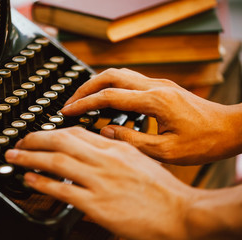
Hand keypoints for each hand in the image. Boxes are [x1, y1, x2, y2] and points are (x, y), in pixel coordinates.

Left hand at [5, 127, 190, 238]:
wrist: (182, 213)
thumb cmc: (163, 190)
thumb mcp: (140, 159)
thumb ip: (118, 148)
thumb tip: (100, 139)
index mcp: (116, 148)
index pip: (77, 132)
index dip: (53, 131)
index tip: (40, 135)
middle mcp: (106, 161)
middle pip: (61, 141)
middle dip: (35, 139)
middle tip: (18, 141)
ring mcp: (100, 182)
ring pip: (57, 162)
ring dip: (30, 157)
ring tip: (14, 156)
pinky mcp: (98, 204)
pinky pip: (63, 190)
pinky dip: (43, 182)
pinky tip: (29, 178)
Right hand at [61, 68, 241, 164]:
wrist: (230, 129)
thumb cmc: (204, 142)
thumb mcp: (166, 151)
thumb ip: (131, 141)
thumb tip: (104, 132)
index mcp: (155, 101)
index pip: (109, 96)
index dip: (84, 103)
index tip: (68, 110)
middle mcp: (155, 86)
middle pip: (110, 76)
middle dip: (86, 87)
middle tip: (71, 102)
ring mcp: (159, 84)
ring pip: (119, 74)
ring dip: (98, 85)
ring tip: (83, 101)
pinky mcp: (161, 87)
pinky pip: (129, 81)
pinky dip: (111, 88)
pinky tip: (106, 102)